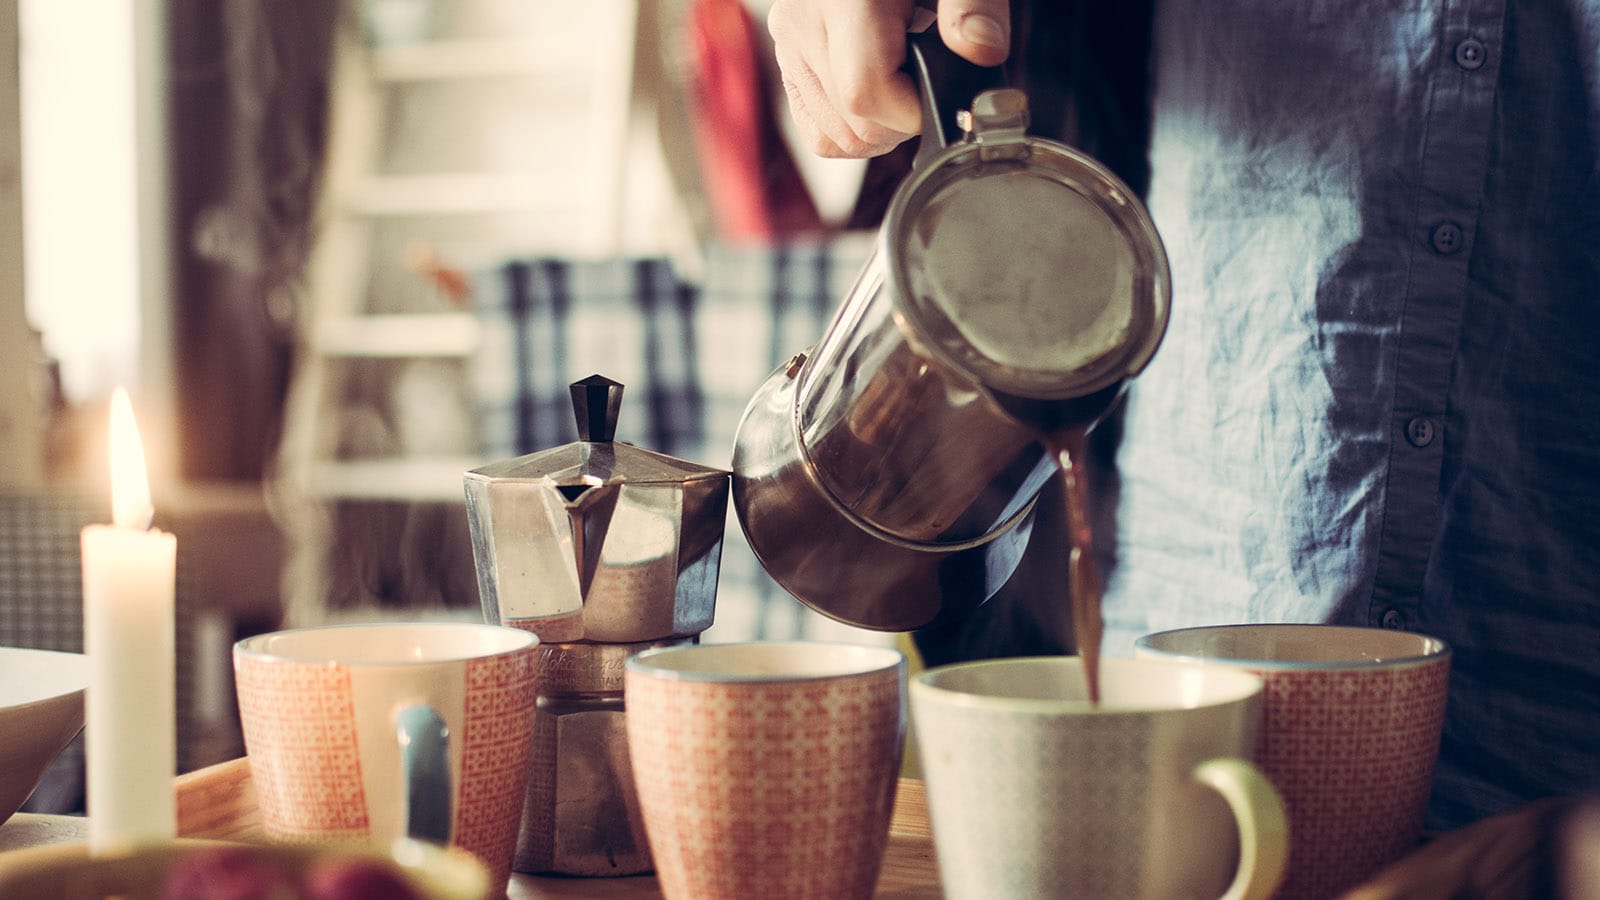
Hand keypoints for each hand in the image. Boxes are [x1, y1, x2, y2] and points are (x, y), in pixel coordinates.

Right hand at [767, 0, 1010, 157]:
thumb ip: (975, 4)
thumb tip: (982, 49)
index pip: (866, 92)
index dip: (915, 111)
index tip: (943, 90)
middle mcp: (805, 22)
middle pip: (854, 123)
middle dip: (903, 122)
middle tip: (927, 80)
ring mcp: (790, 45)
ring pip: (837, 137)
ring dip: (882, 130)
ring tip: (905, 84)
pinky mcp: (788, 62)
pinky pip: (818, 132)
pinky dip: (855, 132)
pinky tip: (879, 98)